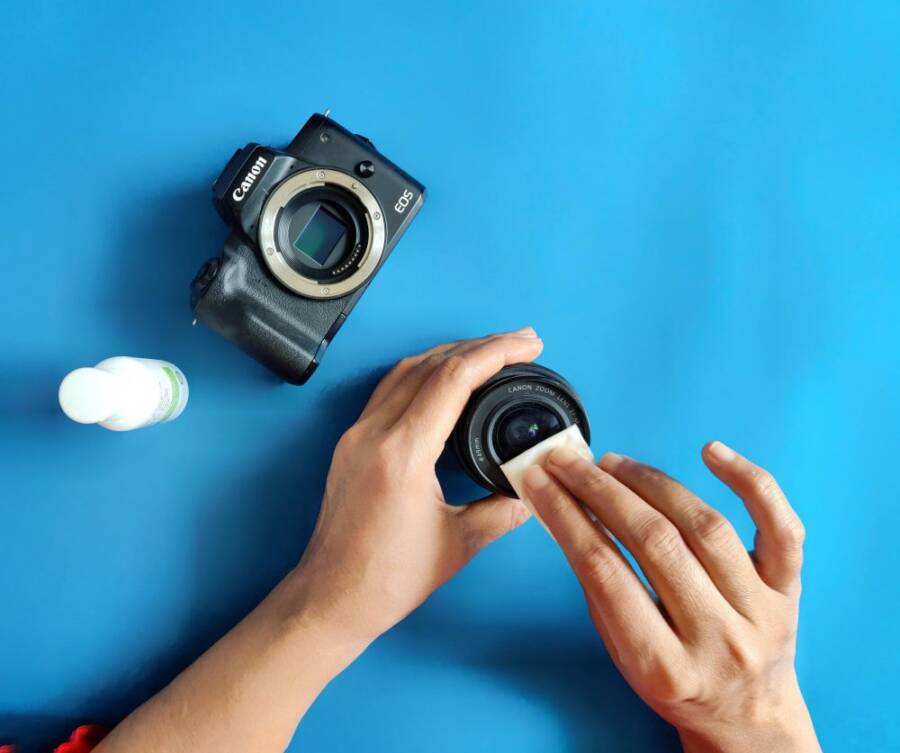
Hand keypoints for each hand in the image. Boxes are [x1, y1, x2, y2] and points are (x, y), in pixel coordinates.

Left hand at [288, 329, 541, 648]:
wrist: (331, 597)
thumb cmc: (387, 578)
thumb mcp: (458, 544)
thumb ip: (502, 510)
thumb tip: (534, 488)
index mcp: (402, 454)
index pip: (452, 379)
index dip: (495, 353)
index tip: (527, 345)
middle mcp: (374, 433)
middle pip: (431, 364)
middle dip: (480, 346)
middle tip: (521, 342)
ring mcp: (357, 434)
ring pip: (406, 370)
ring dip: (450, 353)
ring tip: (490, 352)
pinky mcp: (351, 443)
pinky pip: (389, 388)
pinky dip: (424, 372)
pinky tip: (445, 377)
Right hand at [523, 442, 819, 752]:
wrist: (747, 716)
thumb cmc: (676, 684)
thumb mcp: (622, 653)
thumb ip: (599, 587)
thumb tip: (567, 511)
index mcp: (665, 667)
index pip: (606, 572)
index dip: (567, 517)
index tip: (542, 484)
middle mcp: (718, 640)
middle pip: (655, 542)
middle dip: (600, 491)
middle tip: (569, 463)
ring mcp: (760, 612)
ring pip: (705, 526)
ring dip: (651, 482)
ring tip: (613, 464)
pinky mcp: (790, 589)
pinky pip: (781, 526)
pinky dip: (750, 481)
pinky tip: (713, 451)